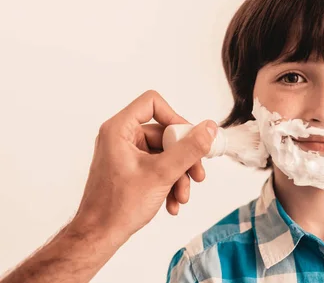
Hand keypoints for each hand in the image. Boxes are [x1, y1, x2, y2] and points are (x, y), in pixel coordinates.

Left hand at [72, 90, 215, 240]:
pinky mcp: (131, 169)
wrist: (100, 236)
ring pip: (165, 153)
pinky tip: (173, 203)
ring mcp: (126, 154)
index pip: (152, 103)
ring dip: (179, 175)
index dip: (175, 118)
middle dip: (184, 157)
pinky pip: (158, 166)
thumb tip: (209, 129)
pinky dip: (169, 182)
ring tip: (183, 196)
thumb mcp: (162, 174)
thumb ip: (189, 149)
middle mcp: (121, 138)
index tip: (189, 139)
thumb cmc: (118, 206)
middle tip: (197, 174)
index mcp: (119, 129)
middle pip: (165, 133)